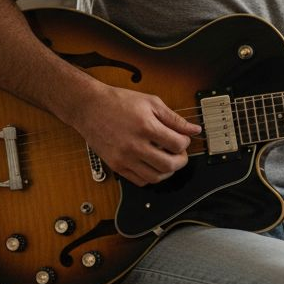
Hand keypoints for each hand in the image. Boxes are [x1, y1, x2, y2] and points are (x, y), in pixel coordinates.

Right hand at [71, 83, 201, 185]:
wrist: (89, 107)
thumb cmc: (119, 102)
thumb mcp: (150, 103)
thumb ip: (174, 118)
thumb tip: (194, 130)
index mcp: (146, 126)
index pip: (177, 144)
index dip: (185, 142)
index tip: (183, 139)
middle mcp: (135, 145)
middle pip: (169, 165)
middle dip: (181, 160)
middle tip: (180, 153)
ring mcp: (124, 158)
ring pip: (155, 177)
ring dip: (167, 171)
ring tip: (167, 160)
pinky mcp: (116, 165)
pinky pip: (139, 181)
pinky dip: (151, 177)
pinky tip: (152, 165)